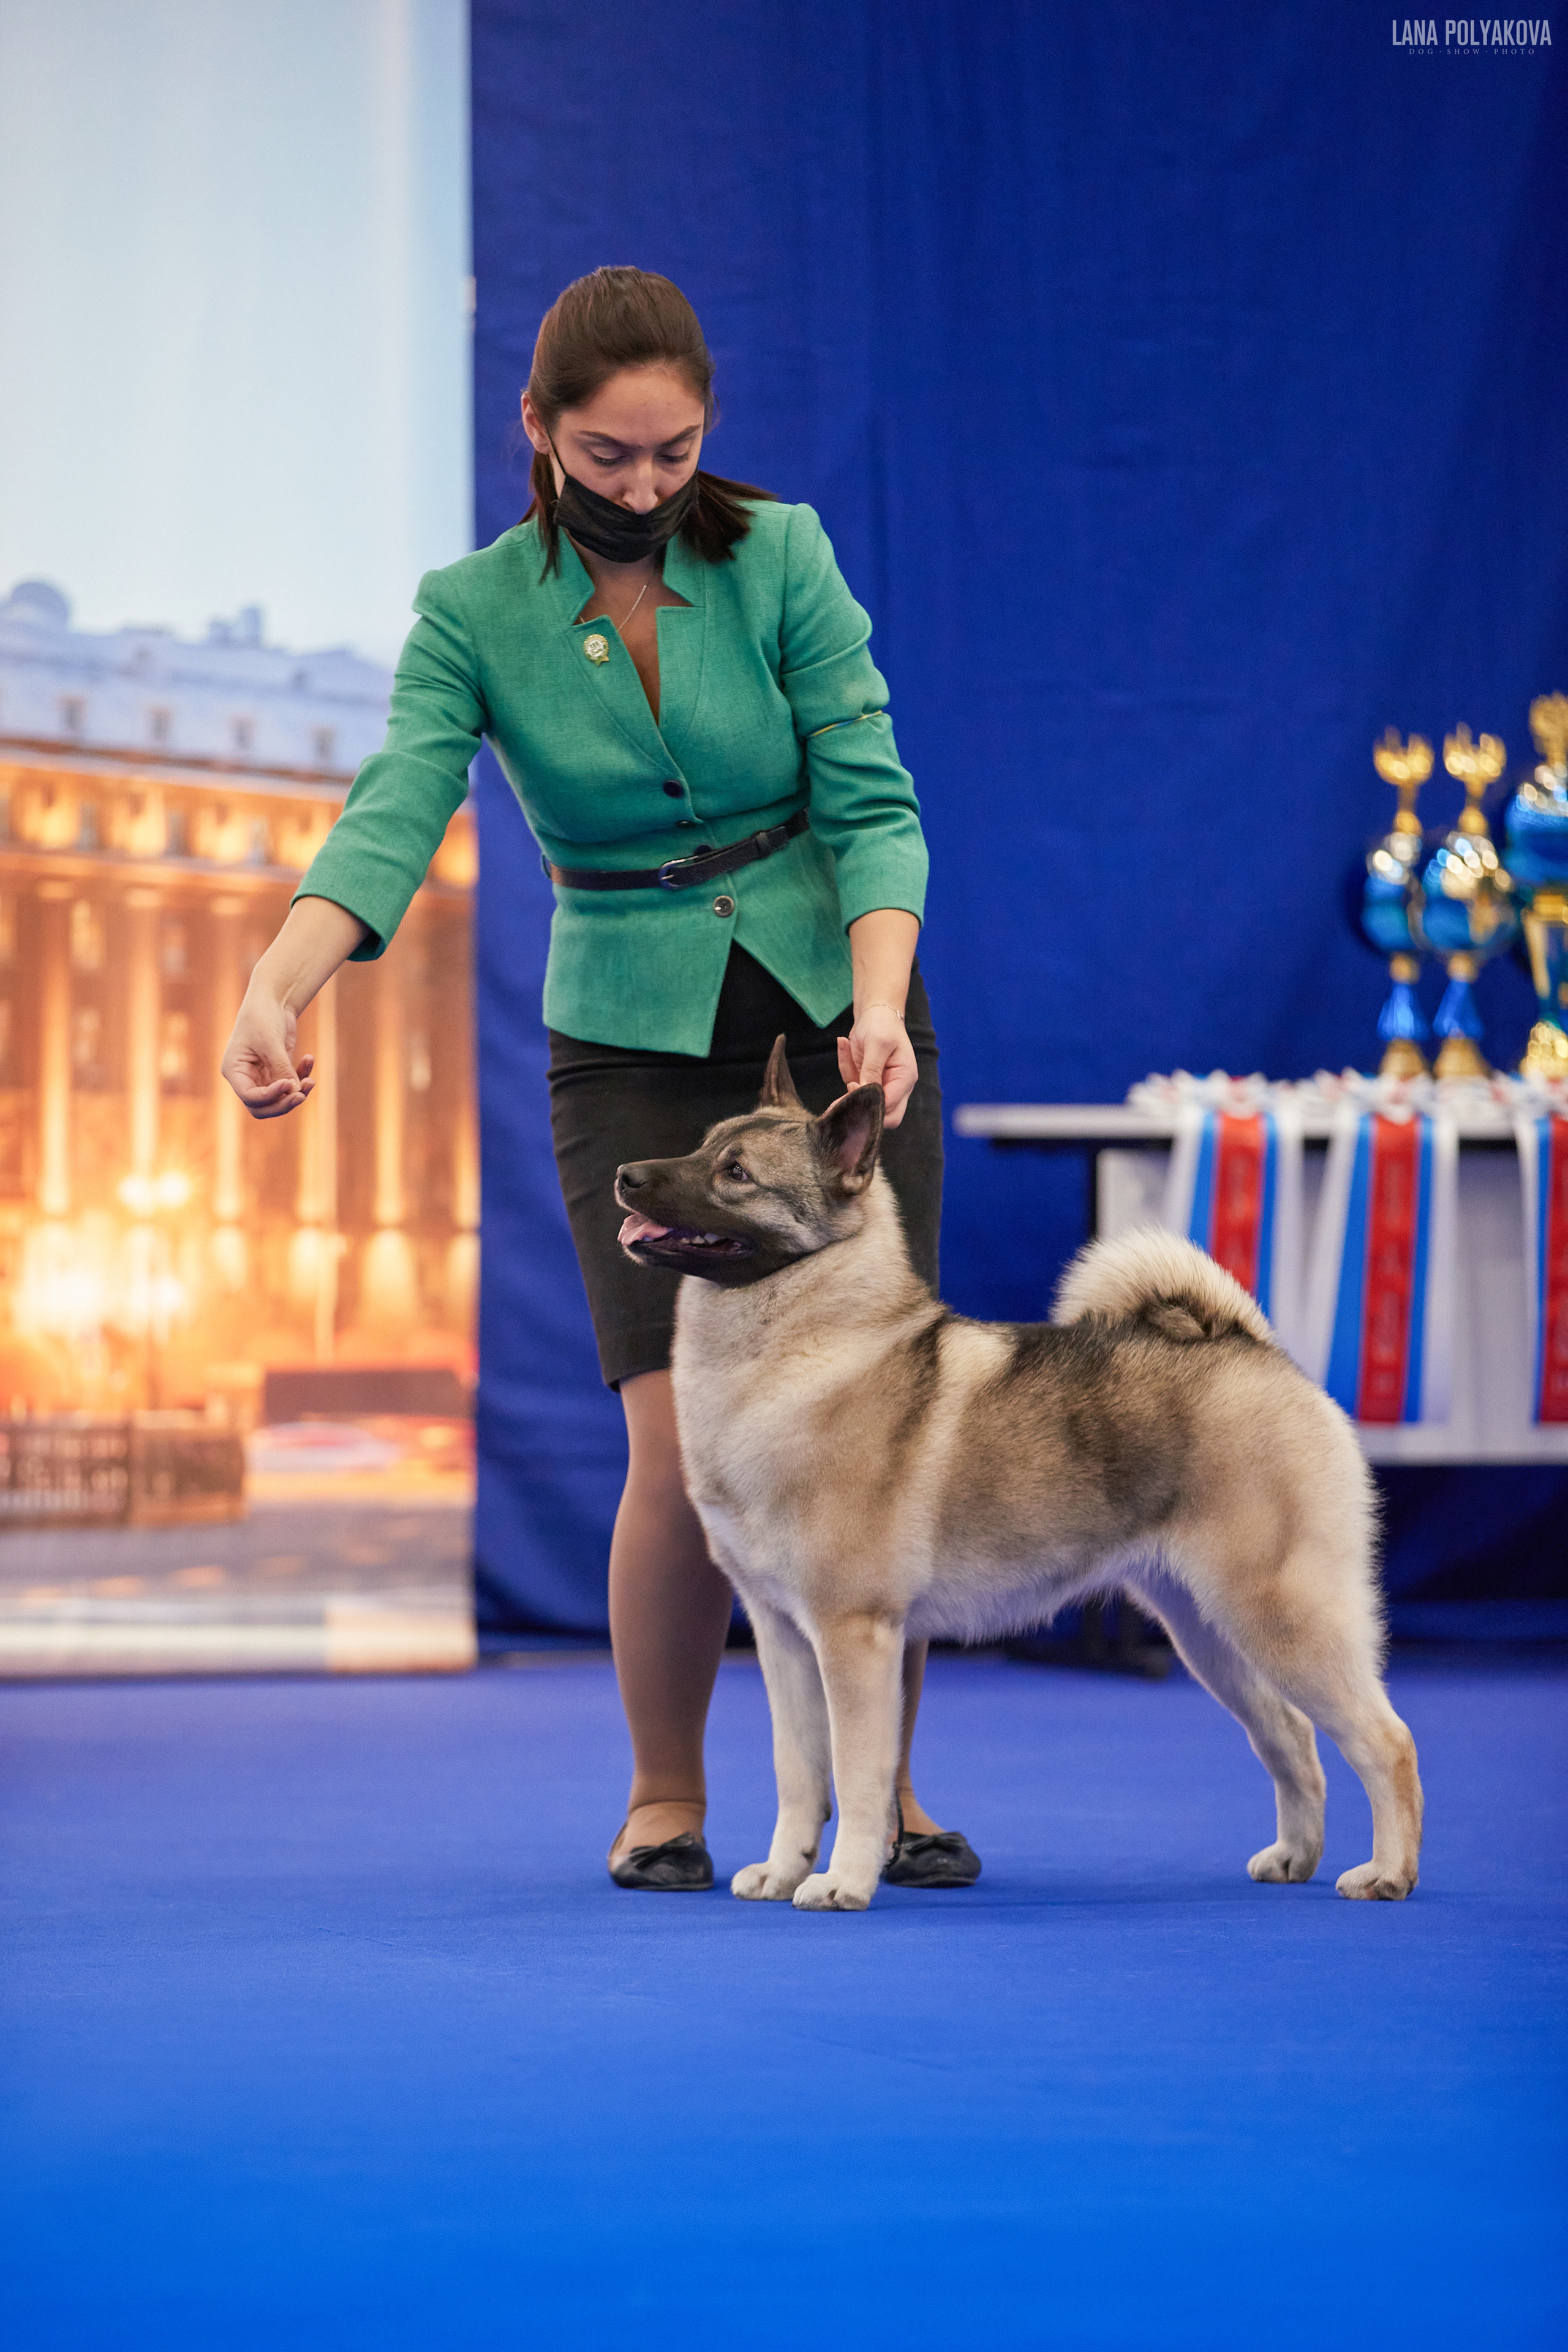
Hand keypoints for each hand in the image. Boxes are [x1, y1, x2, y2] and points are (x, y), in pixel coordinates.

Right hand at [222, 990, 315, 1118]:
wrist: (272, 1000)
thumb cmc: (263, 1016)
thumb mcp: (271, 1041)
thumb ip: (281, 1067)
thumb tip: (295, 1092)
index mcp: (234, 1070)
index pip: (250, 1096)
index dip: (269, 1096)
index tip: (287, 1084)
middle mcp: (246, 1078)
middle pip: (263, 1106)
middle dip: (283, 1104)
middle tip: (301, 1096)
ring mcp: (262, 1076)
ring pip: (279, 1099)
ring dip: (297, 1093)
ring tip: (312, 1081)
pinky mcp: (277, 1072)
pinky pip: (291, 1084)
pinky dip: (302, 1076)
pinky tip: (309, 1058)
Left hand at [836, 1004, 916, 1129]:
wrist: (876, 1011)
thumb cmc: (882, 1025)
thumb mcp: (878, 1044)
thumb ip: (871, 1070)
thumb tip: (863, 1092)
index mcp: (905, 1078)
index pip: (891, 1107)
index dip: (870, 1104)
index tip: (852, 1089)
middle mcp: (896, 1086)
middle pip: (884, 1116)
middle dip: (861, 1108)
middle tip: (842, 1096)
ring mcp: (882, 1085)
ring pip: (865, 1102)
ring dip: (848, 1084)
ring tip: (846, 1053)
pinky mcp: (867, 1080)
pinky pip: (852, 1086)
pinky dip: (845, 1068)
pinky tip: (845, 1045)